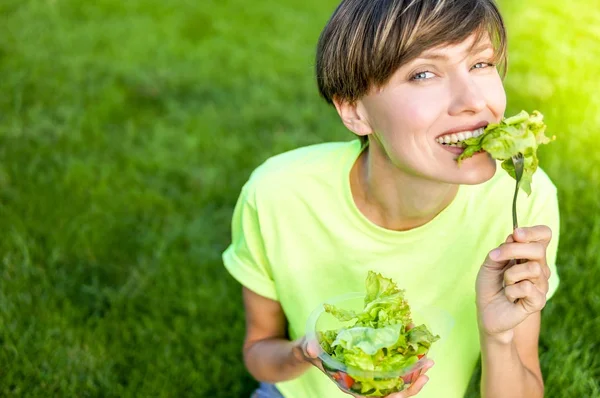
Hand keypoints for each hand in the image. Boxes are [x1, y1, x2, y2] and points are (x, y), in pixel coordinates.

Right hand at [291, 336, 433, 396]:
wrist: (312, 347)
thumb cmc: (311, 349)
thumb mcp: (308, 347)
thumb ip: (311, 348)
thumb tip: (312, 347)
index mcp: (349, 383)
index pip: (372, 397)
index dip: (390, 397)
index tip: (403, 393)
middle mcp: (362, 382)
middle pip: (391, 392)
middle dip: (411, 385)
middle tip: (427, 370)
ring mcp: (370, 374)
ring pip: (397, 382)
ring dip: (414, 374)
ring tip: (428, 361)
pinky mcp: (374, 363)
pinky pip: (394, 367)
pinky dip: (406, 361)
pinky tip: (416, 350)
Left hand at [476, 225, 551, 338]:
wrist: (487, 310)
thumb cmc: (490, 285)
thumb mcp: (490, 263)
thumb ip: (502, 249)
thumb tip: (514, 236)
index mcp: (529, 255)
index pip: (544, 235)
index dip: (533, 232)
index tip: (516, 234)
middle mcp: (540, 267)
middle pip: (538, 250)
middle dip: (513, 250)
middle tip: (496, 257)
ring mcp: (541, 285)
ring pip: (532, 268)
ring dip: (510, 275)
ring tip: (506, 284)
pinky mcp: (538, 301)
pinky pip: (527, 287)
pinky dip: (511, 291)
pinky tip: (510, 297)